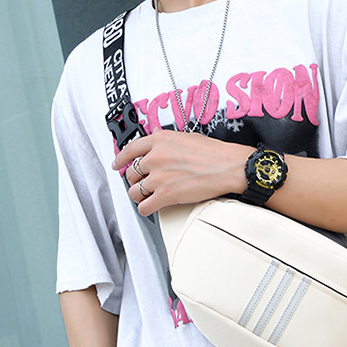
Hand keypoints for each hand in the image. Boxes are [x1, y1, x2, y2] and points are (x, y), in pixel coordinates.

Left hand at [112, 130, 252, 215]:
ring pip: (134, 191)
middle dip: (136, 180)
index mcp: (160, 140)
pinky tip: (152, 207)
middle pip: (131, 173)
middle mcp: (155, 157)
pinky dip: (146, 209)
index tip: (117, 164)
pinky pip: (144, 207)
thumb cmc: (215, 153)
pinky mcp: (165, 195)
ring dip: (140, 196)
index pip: (130, 150)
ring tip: (149, 196)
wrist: (229, 166)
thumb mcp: (187, 137)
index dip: (120, 159)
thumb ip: (167, 141)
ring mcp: (158, 177)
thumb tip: (158, 142)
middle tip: (144, 183)